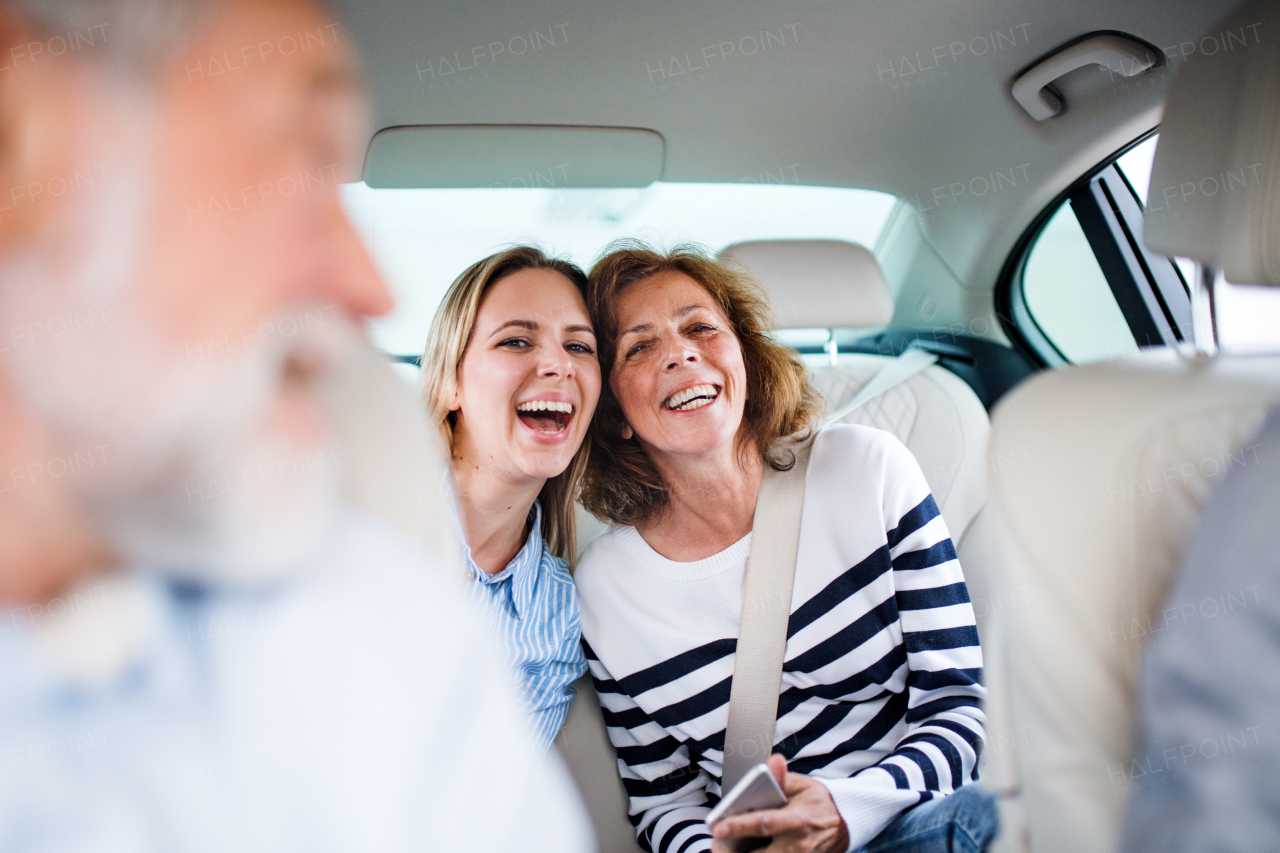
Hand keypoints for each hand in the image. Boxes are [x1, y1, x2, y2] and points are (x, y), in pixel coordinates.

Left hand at [711, 754, 849, 852]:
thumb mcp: (803, 785)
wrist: (844, 824)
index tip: (718, 828)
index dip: (739, 826)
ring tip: (727, 848)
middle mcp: (797, 845)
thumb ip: (782, 778)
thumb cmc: (818, 802)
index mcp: (797, 820)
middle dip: (733, 852)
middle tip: (718, 844)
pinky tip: (745, 850)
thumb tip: (770, 762)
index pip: (764, 823)